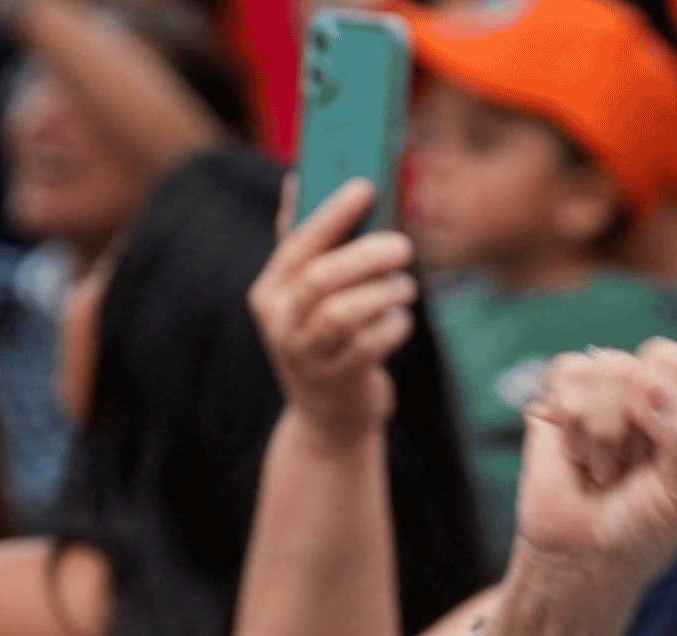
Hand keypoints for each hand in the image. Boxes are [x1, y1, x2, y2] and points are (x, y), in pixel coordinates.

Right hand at [249, 178, 415, 440]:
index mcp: (270, 290)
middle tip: (404, 244)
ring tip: (406, 284)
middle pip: (321, 278)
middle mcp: (279, 321)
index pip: (299, 244)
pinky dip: (391, 327)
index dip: (333, 214)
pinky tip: (402, 319)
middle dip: (366, 256)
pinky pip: (367, 347)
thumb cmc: (326, 338)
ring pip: (342, 314)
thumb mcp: (307, 295)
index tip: (366, 187)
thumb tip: (299, 178)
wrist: (328, 416)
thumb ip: (307, 242)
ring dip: (382, 293)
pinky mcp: (335, 381)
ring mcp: (304, 355)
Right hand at [513, 339, 676, 592]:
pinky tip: (578, 452)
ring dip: (608, 435)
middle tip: (638, 469)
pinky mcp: (567, 388)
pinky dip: (574, 422)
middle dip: (648, 427)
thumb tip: (651, 388)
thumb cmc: (645, 526)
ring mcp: (614, 384)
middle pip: (667, 357)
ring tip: (608, 469)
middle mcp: (665, 388)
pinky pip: (572, 371)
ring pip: (616, 367)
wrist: (581, 554)